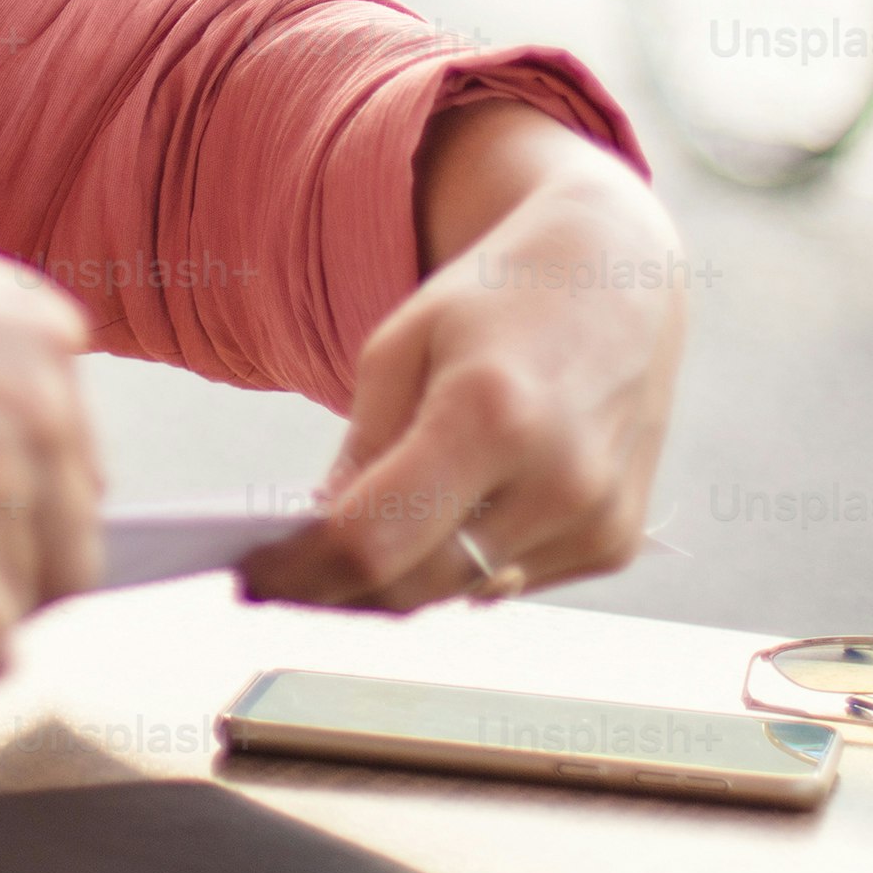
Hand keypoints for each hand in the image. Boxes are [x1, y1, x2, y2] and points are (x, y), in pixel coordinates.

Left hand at [241, 119, 684, 611]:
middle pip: (415, 585)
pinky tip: (458, 511)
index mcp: (491, 413)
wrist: (617, 280)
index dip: (302, 571)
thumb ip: (360, 450)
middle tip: (287, 572)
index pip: (374, 539)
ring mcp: (595, 520)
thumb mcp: (401, 345)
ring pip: (459, 592)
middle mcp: (557, 479)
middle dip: (341, 586)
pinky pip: (508, 581)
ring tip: (364, 533)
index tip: (254, 575)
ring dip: (404, 575)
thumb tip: (322, 544)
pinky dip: (466, 561)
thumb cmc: (497, 301)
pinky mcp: (614, 542)